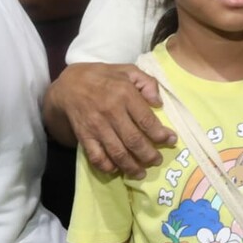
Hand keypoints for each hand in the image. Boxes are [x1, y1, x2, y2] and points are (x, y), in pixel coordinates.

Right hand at [44, 63, 173, 176]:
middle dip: (149, 155)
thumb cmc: (104, 77)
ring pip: (117, 152)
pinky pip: (96, 157)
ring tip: (141, 172)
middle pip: (134, 140)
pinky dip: (107, 167)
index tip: (171, 140)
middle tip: (157, 160)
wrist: (70, 84)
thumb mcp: (128, 70)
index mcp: (125, 94)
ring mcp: (97, 126)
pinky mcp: (84, 136)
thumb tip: (159, 103)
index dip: (161, 134)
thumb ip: (147, 82)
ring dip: (131, 166)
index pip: (146, 120)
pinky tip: (116, 169)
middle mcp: (111, 112)